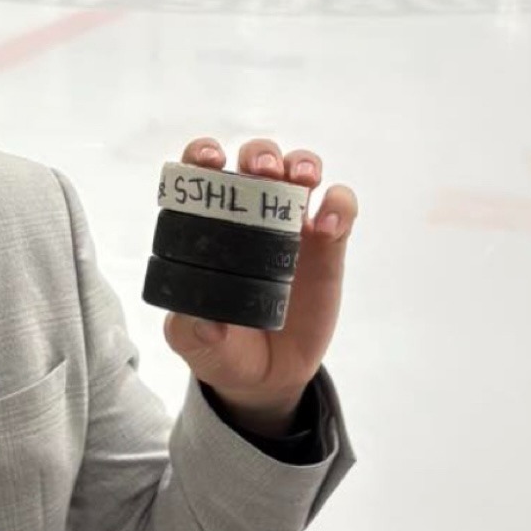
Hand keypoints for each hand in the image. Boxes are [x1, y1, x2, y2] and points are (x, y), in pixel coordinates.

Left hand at [161, 137, 358, 437]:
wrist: (267, 376)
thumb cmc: (220, 346)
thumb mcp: (194, 343)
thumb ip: (191, 331)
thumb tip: (205, 323)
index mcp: (208, 224)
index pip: (202, 173)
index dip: (202, 155)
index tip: (209, 161)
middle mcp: (250, 214)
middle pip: (256, 160)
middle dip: (260, 155)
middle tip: (261, 172)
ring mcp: (292, 225)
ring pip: (300, 170)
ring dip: (302, 163)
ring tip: (301, 180)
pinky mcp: (328, 244)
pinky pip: (340, 208)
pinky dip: (339, 206)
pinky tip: (328, 229)